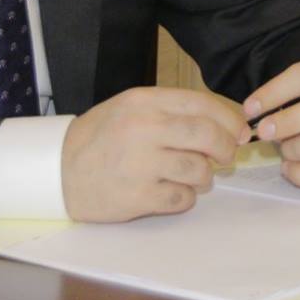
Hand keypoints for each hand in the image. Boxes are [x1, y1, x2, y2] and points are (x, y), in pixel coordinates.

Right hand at [60, 86, 246, 221]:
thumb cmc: (101, 138)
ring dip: (205, 176)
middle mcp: (144, 128)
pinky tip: (173, 192)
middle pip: (208, 136)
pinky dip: (186, 197)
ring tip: (193, 176)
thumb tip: (227, 125)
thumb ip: (174, 112)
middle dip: (226, 148)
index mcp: (144, 102)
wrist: (58, 171)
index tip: (241, 131)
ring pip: (199, 169)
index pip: (202, 105)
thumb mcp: (132, 109)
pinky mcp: (138, 196)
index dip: (230, 120)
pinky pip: (182, 198)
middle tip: (227, 157)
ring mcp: (140, 163)